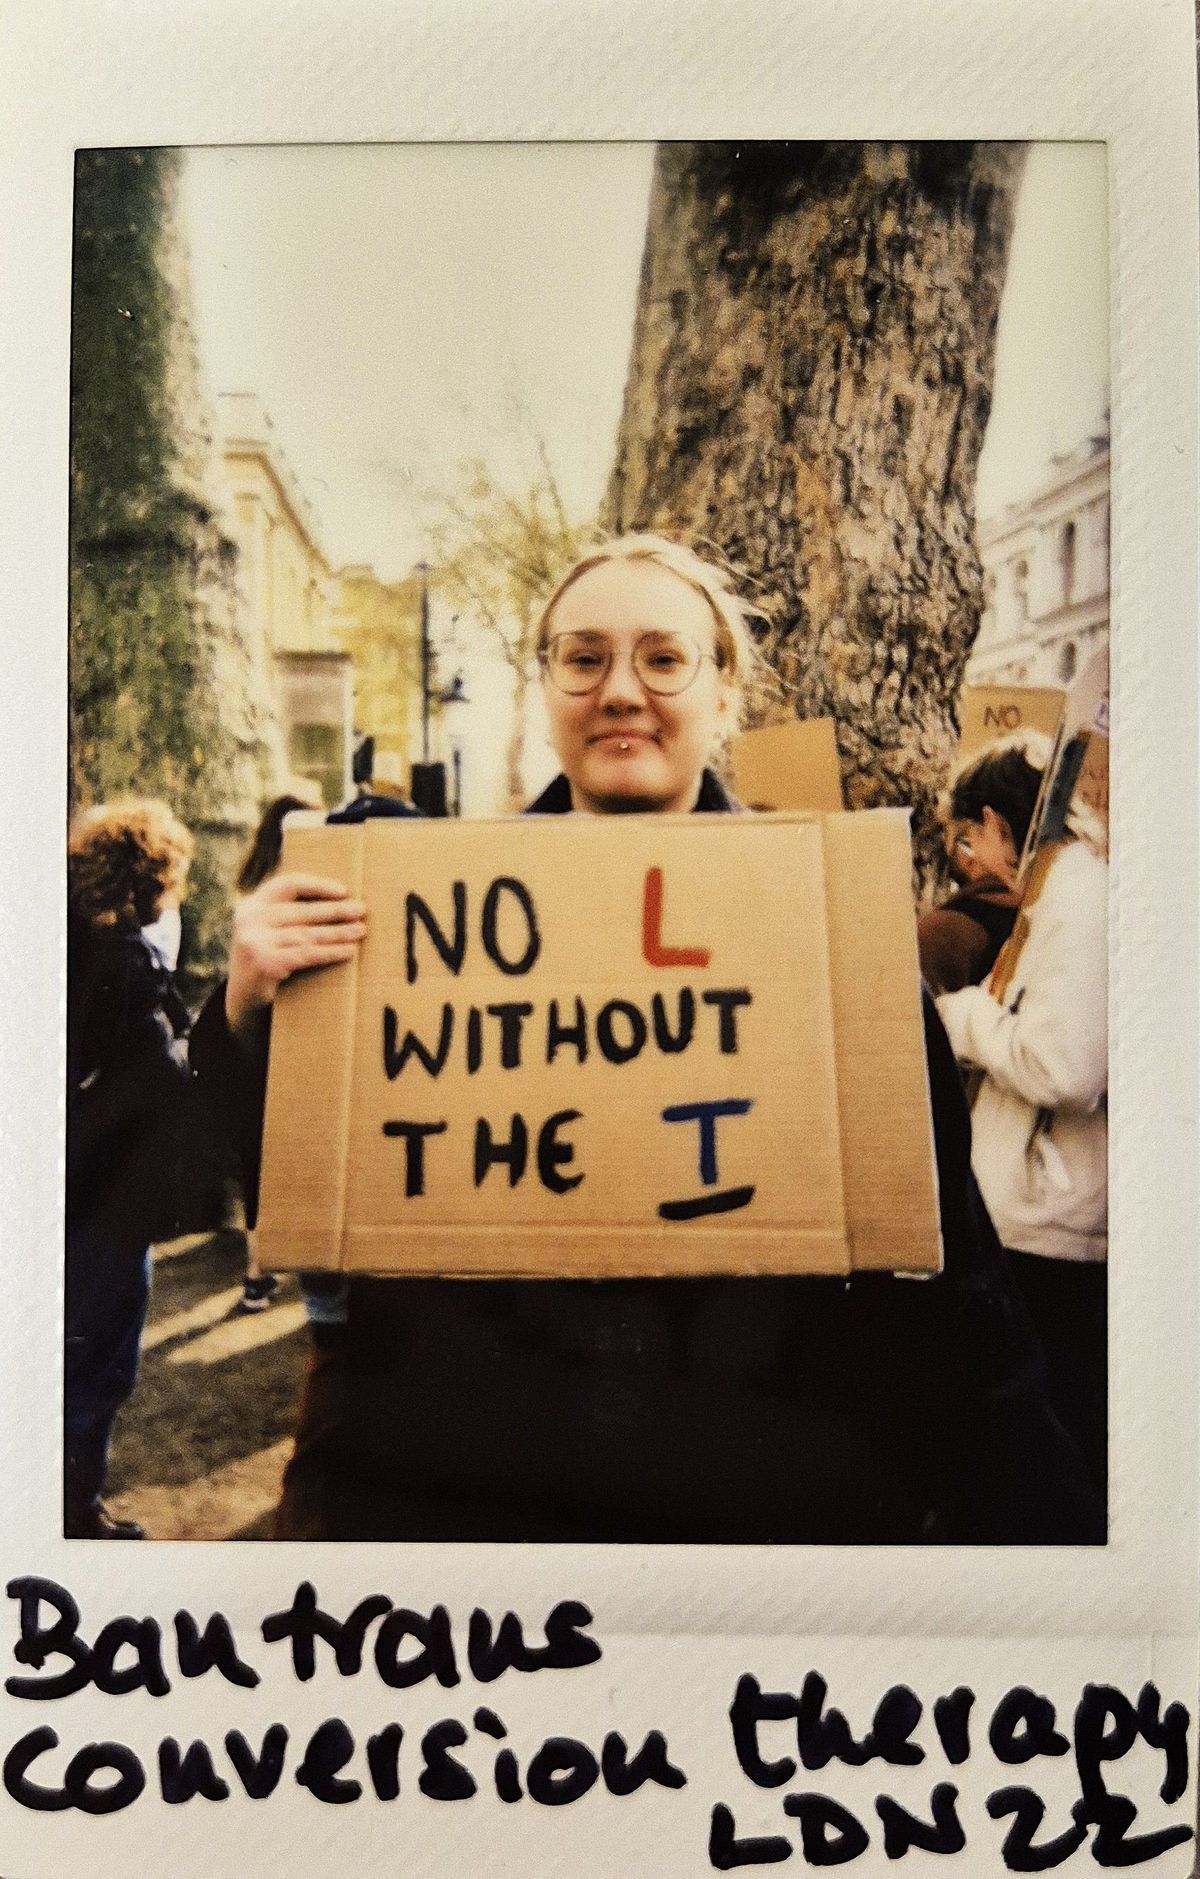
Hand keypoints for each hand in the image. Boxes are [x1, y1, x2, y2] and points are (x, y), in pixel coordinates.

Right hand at [225, 872, 366, 1044]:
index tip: (343, 891)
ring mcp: (255, 942)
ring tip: (360, 930)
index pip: (288, 884)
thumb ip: (287, 913)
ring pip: (307, 934)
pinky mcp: (265, 963)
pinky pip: (307, 954)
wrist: (242, 997)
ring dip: (338, 932)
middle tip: (362, 910)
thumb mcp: (267, 928)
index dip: (317, 885)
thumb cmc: (265, 957)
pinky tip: (349, 950)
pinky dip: (331, 952)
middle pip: (302, 911)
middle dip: (336, 910)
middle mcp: (250, 920)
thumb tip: (338, 899)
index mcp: (252, 904)